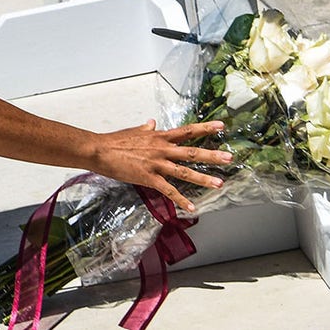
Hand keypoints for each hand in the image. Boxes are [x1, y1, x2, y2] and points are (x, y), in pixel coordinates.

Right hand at [92, 120, 232, 212]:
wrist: (99, 150)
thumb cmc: (115, 141)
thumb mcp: (135, 131)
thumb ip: (147, 128)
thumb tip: (152, 122)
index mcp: (160, 136)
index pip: (187, 130)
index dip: (205, 128)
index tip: (221, 126)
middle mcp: (162, 149)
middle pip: (192, 152)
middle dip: (212, 155)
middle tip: (229, 158)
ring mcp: (156, 164)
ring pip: (184, 171)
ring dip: (203, 178)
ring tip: (220, 183)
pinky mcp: (149, 178)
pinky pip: (169, 190)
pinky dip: (181, 199)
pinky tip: (192, 207)